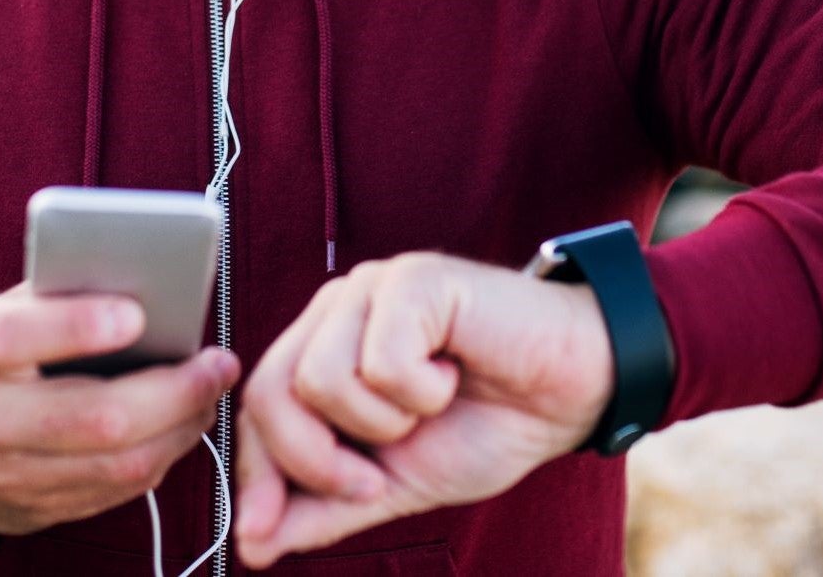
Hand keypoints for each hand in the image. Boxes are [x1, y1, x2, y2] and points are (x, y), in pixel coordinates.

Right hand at [0, 283, 239, 532]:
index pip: (11, 337)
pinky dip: (160, 457)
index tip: (137, 313)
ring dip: (180, 428)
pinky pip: (112, 492)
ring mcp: (1, 476)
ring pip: (113, 463)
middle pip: (89, 417)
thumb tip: (152, 279)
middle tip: (218, 363)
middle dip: (171, 392)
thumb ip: (62, 293)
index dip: (76, 325)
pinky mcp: (29, 511)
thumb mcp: (5, 306)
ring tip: (211, 391)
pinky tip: (182, 424)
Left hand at [234, 252, 611, 567]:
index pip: (257, 406)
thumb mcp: (396, 483)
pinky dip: (422, 392)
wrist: (570, 390)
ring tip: (430, 406)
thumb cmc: (488, 423)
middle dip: (317, 461)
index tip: (263, 535)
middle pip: (273, 391)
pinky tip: (452, 375)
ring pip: (323, 379)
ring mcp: (373, 287)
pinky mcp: (413, 279)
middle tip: (378, 476)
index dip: (256, 474)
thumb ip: (324, 507)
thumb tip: (252, 543)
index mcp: (326, 347)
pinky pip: (381, 360)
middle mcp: (339, 308)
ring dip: (385, 423)